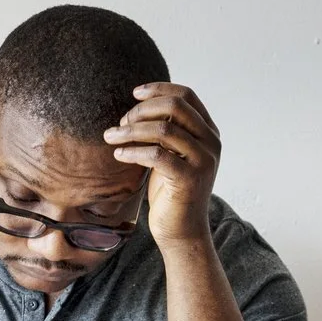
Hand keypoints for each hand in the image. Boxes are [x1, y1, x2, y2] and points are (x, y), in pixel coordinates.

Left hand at [104, 82, 219, 245]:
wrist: (182, 231)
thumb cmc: (171, 192)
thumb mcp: (171, 154)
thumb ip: (167, 130)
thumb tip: (139, 107)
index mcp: (209, 132)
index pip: (186, 95)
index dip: (159, 89)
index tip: (134, 94)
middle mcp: (211, 142)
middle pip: (175, 106)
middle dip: (142, 110)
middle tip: (121, 122)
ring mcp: (203, 160)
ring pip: (163, 128)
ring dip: (131, 130)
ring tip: (111, 137)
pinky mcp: (189, 178)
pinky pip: (156, 154)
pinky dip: (133, 151)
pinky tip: (119, 154)